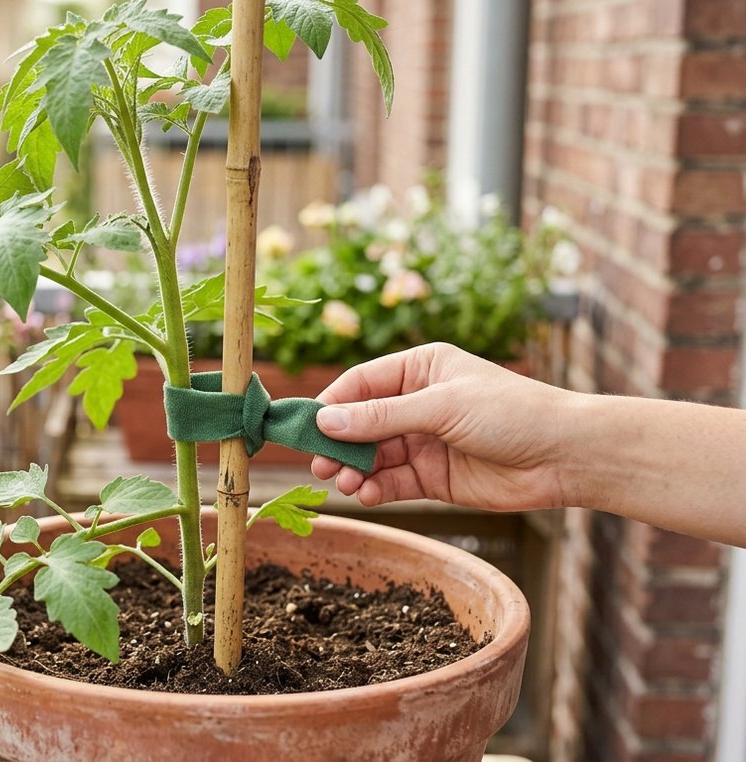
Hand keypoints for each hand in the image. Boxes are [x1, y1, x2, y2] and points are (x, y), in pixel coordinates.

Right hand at [310, 343, 577, 510]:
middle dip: (338, 444)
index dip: (331, 405)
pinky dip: (376, 489)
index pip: (361, 384)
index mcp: (420, 369)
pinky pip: (392, 482)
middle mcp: (418, 402)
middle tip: (318, 465)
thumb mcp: (441, 407)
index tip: (304, 428)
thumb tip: (327, 420)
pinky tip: (367, 495)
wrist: (565, 456)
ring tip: (345, 483)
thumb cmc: (512, 413)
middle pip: (361, 423)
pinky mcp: (433, 477)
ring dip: (355, 470)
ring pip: (373, 455)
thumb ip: (382, 417)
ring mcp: (424, 441)